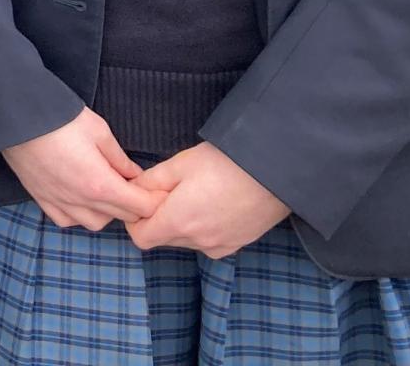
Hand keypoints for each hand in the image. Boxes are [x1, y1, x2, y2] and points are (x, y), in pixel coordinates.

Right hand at [0, 108, 162, 231]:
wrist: (15, 116)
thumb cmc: (58, 118)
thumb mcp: (99, 131)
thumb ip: (120, 159)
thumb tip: (135, 175)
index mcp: (101, 185)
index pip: (142, 208)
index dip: (155, 200)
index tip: (158, 190)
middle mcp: (81, 201)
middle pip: (122, 217)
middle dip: (134, 204)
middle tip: (134, 185)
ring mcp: (60, 202)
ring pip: (95, 223)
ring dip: (107, 212)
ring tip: (105, 191)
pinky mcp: (42, 199)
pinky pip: (67, 220)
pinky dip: (78, 214)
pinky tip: (79, 197)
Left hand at [125, 142, 290, 257]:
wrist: (275, 172)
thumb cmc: (225, 163)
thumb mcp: (180, 164)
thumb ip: (150, 181)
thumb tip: (134, 190)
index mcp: (179, 222)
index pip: (141, 237)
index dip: (135, 219)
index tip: (143, 199)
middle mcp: (199, 241)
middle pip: (163, 238)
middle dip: (159, 218)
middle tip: (171, 190)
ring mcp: (220, 246)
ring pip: (186, 240)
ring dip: (181, 223)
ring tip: (195, 193)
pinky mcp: (237, 244)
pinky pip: (208, 242)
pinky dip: (202, 228)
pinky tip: (212, 203)